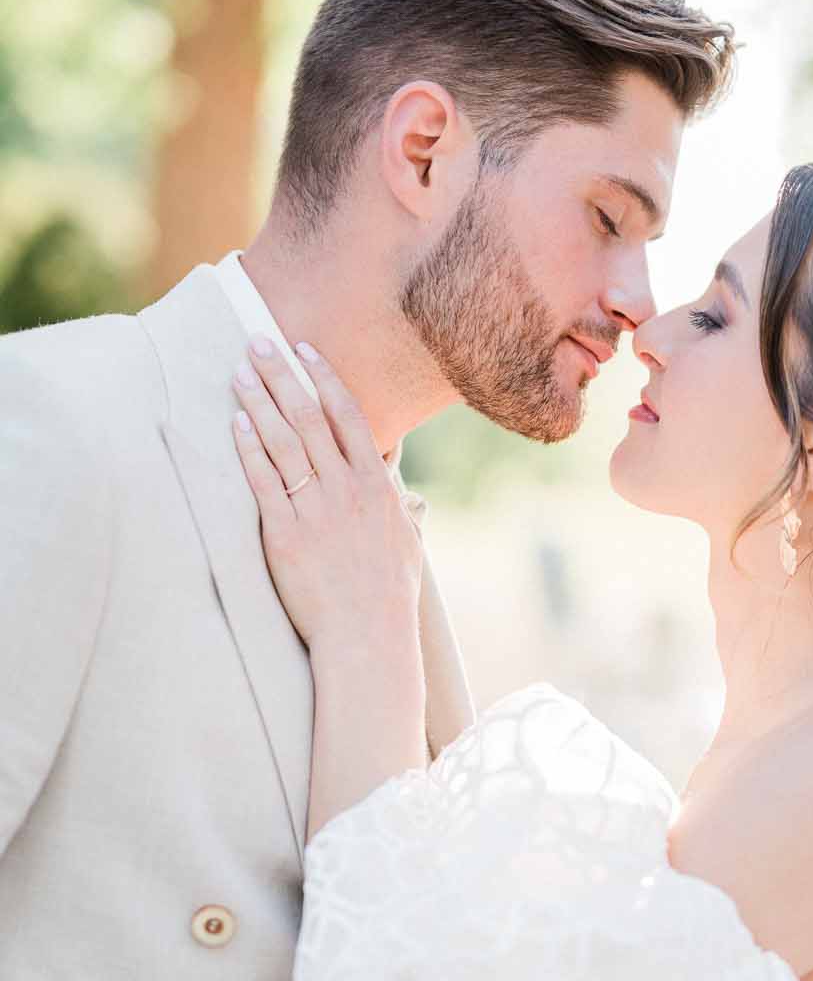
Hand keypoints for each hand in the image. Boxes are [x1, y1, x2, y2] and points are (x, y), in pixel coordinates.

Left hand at [231, 337, 422, 655]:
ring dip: (261, 403)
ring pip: (285, 442)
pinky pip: (265, 482)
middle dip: (283, 376)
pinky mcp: (286, 536)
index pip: (349, 417)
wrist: (368, 637)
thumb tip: (401, 483)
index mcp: (378, 488)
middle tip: (259, 343)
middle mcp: (347, 491)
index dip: (324, 378)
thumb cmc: (389, 595)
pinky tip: (236, 424)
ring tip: (240, 374)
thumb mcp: (408, 543)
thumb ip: (400, 506)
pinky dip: (249, 449)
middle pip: (311, 418)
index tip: (304, 349)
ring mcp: (316, 511)